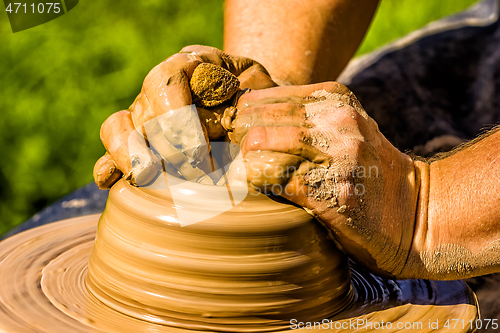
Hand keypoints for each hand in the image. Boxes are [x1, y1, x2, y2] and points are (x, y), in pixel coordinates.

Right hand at [93, 45, 276, 188]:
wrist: (254, 108)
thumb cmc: (261, 99)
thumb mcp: (263, 91)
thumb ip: (247, 104)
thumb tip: (233, 137)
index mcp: (190, 66)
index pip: (166, 82)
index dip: (178, 120)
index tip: (200, 153)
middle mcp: (161, 89)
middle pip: (146, 114)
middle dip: (169, 150)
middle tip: (199, 175)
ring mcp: (144, 114)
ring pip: (120, 129)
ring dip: (131, 156)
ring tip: (147, 177)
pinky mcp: (139, 141)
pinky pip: (113, 149)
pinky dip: (109, 166)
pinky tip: (109, 181)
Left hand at [232, 82, 420, 278]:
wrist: (413, 212)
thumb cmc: (365, 170)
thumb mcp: (340, 127)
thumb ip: (301, 118)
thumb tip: (243, 122)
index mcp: (333, 97)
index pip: (262, 98)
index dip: (241, 120)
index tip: (234, 138)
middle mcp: (335, 119)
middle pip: (257, 119)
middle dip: (237, 140)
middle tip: (233, 158)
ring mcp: (336, 153)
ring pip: (260, 144)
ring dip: (245, 161)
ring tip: (246, 174)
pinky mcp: (331, 189)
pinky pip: (273, 178)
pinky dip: (259, 184)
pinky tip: (261, 191)